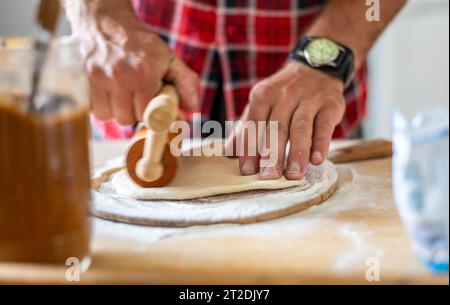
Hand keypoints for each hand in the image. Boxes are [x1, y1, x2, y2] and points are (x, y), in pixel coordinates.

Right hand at [77, 10, 199, 124]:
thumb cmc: (141, 45)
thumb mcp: (168, 59)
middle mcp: (121, 78)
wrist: (107, 24)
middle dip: (134, 112)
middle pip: (127, 119)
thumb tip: (193, 108)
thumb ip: (185, 82)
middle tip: (138, 97)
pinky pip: (95, 110)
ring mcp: (100, 78)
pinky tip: (110, 93)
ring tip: (123, 94)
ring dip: (117, 111)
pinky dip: (103, 106)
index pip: (149, 115)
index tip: (154, 110)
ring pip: (109, 117)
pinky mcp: (86, 80)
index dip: (152, 115)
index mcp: (145, 74)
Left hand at [226, 61, 344, 179]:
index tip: (247, 171)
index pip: (253, 125)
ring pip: (300, 128)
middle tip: (269, 177)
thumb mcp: (261, 103)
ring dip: (296, 153)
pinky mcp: (329, 105)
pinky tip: (317, 160)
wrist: (316, 66)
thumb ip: (246, 126)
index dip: (250, 148)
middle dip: (272, 155)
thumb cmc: (284, 93)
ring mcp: (308, 99)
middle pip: (276, 129)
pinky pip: (324, 126)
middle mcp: (284, 96)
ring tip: (293, 174)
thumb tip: (229, 152)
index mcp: (263, 96)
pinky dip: (320, 144)